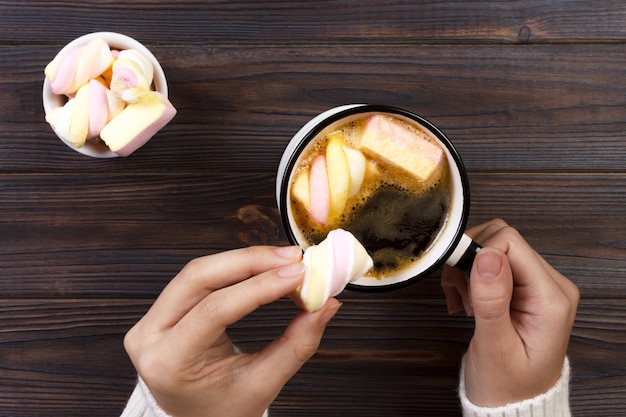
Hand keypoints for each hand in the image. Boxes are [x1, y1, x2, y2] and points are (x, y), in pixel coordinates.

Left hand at [124, 245, 340, 416]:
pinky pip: (199, 278)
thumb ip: (296, 344)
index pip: (214, 310)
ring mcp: (151, 319)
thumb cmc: (222, 411)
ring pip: (198, 271)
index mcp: (168, 363)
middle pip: (198, 277)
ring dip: (244, 260)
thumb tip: (326, 306)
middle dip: (250, 261)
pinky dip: (235, 269)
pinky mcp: (163, 309)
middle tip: (292, 258)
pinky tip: (262, 266)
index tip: (297, 274)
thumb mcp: (261, 386)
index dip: (259, 287)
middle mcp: (149, 335)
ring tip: (283, 260)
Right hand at [442, 219, 578, 405]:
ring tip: (463, 301)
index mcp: (551, 298)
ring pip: (494, 247)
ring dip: (468, 268)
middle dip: (470, 260)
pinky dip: (470, 275)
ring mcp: (538, 285)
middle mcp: (550, 285)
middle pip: (502, 240)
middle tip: (458, 294)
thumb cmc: (507, 385)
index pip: (510, 243)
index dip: (476, 254)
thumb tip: (486, 257)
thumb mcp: (496, 347)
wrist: (511, 403)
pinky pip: (492, 261)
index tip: (459, 282)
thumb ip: (492, 301)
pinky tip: (466, 300)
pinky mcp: (524, 287)